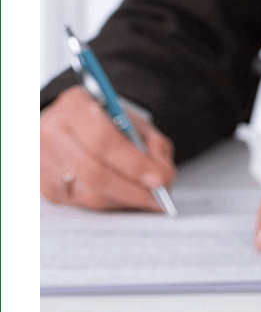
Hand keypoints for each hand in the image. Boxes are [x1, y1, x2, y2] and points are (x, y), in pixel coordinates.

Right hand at [40, 85, 175, 210]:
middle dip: (132, 189)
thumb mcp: (133, 121)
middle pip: (94, 172)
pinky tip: (126, 198)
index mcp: (75, 106)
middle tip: (158, 197)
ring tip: (147, 199)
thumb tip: (163, 176)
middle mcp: (52, 132)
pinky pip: (82, 204)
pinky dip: (111, 204)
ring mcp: (45, 160)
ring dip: (124, 200)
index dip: (133, 163)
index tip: (159, 178)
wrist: (69, 124)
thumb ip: (152, 144)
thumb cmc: (103, 122)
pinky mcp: (45, 184)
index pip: (103, 140)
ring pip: (89, 193)